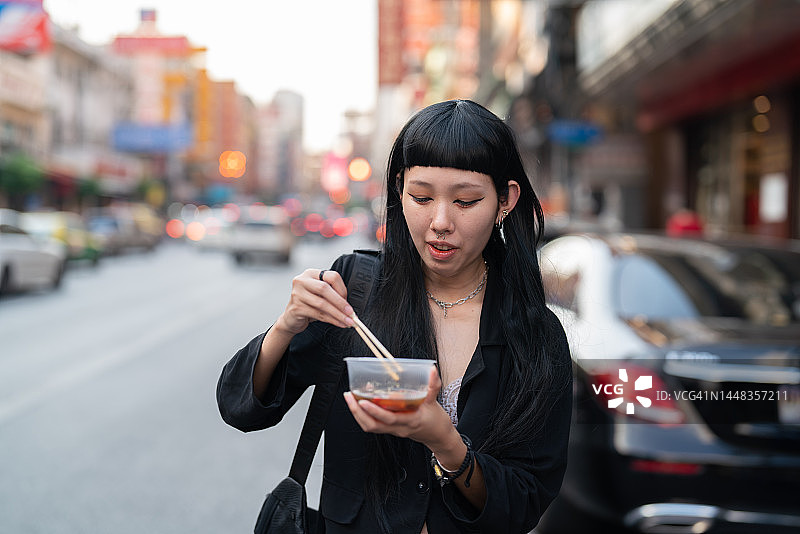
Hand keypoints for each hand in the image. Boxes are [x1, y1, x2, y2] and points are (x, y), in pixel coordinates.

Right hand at [274, 269, 354, 335]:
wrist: (291, 318)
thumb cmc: (308, 305)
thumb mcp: (321, 296)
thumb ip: (333, 295)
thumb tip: (349, 306)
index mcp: (311, 274)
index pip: (332, 276)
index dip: (342, 289)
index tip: (348, 302)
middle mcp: (302, 281)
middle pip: (325, 288)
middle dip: (340, 302)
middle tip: (350, 313)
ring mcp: (297, 294)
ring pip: (322, 303)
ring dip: (337, 314)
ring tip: (347, 321)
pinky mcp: (296, 308)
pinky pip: (317, 314)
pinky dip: (331, 320)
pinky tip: (338, 323)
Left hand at [343, 367, 457, 449]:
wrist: (438, 437)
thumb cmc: (436, 420)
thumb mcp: (434, 402)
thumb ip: (432, 385)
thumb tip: (431, 369)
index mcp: (409, 421)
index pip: (389, 418)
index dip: (375, 411)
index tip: (363, 401)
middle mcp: (398, 428)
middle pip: (372, 425)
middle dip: (358, 412)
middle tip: (349, 396)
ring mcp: (393, 430)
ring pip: (370, 426)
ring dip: (357, 414)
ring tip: (350, 398)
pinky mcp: (390, 429)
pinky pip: (373, 425)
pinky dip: (364, 415)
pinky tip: (360, 403)